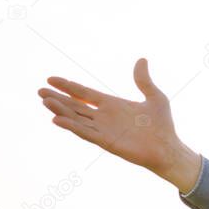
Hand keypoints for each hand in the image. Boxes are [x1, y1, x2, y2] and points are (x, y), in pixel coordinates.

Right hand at [37, 58, 200, 190]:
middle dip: (57, 98)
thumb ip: (144, 80)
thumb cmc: (163, 126)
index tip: (50, 79)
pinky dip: (71, 126)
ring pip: (76, 118)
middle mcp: (104, 117)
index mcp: (112, 105)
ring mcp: (104, 130)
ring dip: (60, 110)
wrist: (169, 148)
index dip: (68, 86)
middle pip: (75, 105)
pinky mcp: (106, 143)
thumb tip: (142, 59)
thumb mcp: (155, 97)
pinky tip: (56, 120)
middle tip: (39, 91)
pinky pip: (85, 133)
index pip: (84, 93)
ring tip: (45, 101)